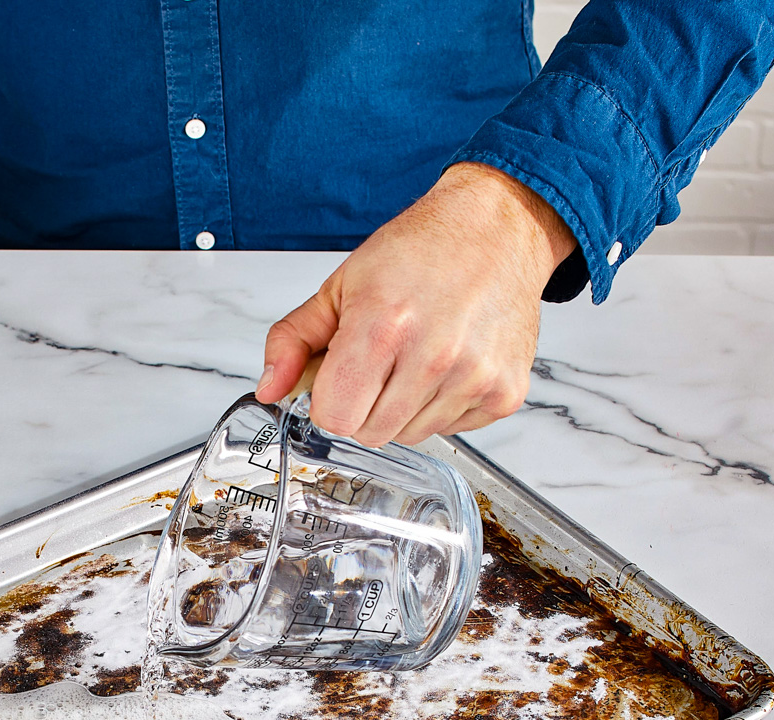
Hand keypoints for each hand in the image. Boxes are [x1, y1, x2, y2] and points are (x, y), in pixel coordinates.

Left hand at [253, 162, 575, 444]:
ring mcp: (474, 378)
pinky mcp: (504, 393)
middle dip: (363, 406)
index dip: (329, 401)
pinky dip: (442, 406)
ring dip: (402, 408)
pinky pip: (451, 430)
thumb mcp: (340, 287)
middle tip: (379, 362)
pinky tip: (448, 365)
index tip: (339, 378)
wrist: (496, 228)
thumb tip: (270, 390)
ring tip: (417, 357)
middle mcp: (434, 355)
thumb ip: (292, 341)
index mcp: (383, 326)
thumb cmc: (420, 251)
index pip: (335, 418)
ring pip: (409, 436)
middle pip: (370, 434)